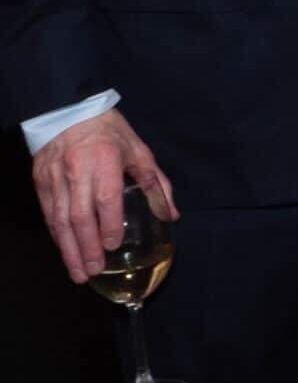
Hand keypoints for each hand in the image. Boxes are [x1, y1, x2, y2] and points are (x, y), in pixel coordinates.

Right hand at [31, 109, 175, 283]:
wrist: (68, 110)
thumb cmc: (110, 131)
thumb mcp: (139, 151)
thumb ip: (156, 183)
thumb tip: (171, 215)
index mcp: (105, 160)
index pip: (106, 197)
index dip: (109, 224)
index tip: (113, 246)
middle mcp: (77, 171)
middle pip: (80, 215)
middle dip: (86, 247)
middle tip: (94, 271)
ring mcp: (55, 177)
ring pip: (60, 220)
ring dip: (69, 249)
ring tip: (79, 272)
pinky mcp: (41, 181)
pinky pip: (48, 214)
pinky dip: (57, 236)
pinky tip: (65, 251)